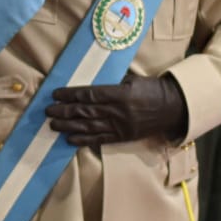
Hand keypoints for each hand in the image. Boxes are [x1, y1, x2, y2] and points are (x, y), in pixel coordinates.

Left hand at [45, 73, 186, 146]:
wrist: (172, 108)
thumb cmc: (152, 89)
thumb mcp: (133, 80)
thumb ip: (113, 82)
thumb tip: (92, 83)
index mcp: (120, 94)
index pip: (90, 94)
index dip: (71, 95)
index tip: (56, 94)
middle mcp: (118, 111)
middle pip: (86, 111)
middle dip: (64, 111)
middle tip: (48, 111)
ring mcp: (120, 126)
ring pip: (89, 127)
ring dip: (69, 126)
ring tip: (53, 125)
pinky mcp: (123, 137)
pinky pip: (100, 140)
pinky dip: (84, 140)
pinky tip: (70, 139)